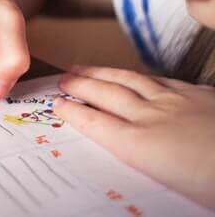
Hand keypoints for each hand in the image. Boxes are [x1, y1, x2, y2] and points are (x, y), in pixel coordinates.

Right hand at [54, 66, 214, 209]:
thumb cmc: (213, 183)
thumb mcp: (169, 188)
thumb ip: (141, 164)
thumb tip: (123, 154)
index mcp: (141, 146)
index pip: (96, 123)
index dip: (73, 112)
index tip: (57, 103)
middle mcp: (153, 118)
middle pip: (107, 95)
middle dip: (81, 85)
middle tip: (63, 78)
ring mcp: (177, 102)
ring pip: (130, 81)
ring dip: (103, 73)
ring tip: (85, 68)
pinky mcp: (200, 95)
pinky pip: (160, 79)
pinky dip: (140, 75)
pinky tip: (136, 75)